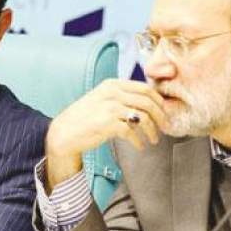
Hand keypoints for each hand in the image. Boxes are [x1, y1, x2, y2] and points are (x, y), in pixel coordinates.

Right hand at [45, 79, 166, 190]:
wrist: (65, 132)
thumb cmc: (84, 118)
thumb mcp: (102, 99)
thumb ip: (121, 98)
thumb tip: (146, 104)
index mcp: (112, 84)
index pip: (144, 88)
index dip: (159, 101)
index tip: (164, 111)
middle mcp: (112, 93)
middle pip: (148, 102)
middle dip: (160, 116)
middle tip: (165, 126)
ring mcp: (110, 108)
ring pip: (143, 117)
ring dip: (152, 130)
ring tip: (153, 139)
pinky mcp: (108, 124)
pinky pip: (132, 132)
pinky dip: (139, 141)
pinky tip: (139, 146)